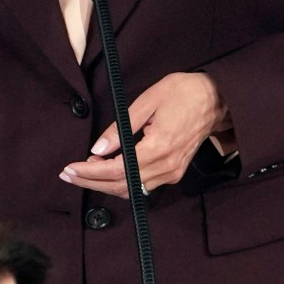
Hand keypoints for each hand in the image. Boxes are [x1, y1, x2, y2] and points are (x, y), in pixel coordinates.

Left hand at [60, 72, 225, 196]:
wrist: (215, 100)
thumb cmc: (183, 93)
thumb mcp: (147, 101)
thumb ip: (121, 127)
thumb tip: (98, 149)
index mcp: (159, 146)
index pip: (117, 170)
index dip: (90, 173)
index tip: (71, 168)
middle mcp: (167, 165)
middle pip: (121, 185)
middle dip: (91, 182)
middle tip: (68, 173)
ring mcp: (172, 172)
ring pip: (131, 190)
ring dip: (104, 183)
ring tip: (83, 170)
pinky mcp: (174, 173)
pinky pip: (142, 186)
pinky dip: (121, 182)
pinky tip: (106, 170)